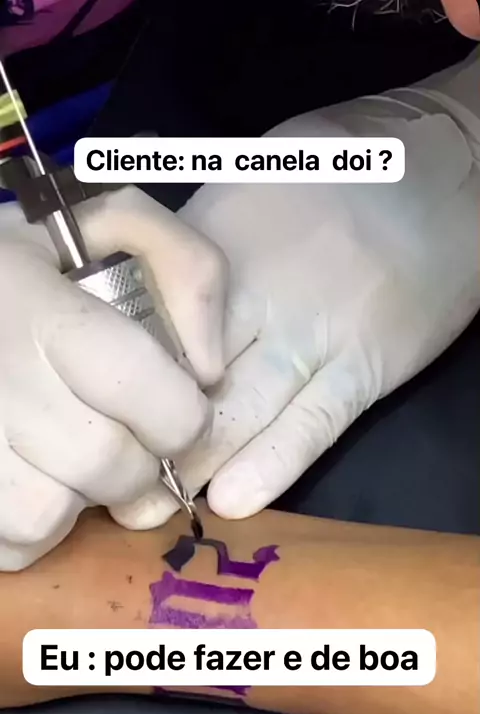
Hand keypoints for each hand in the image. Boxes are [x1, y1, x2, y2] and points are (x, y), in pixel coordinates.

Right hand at [0, 186, 225, 569]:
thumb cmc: (26, 263)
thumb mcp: (105, 224)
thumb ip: (186, 266)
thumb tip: (210, 369)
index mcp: (37, 310)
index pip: (140, 389)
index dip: (181, 417)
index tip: (179, 413)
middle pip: (104, 465)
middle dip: (139, 465)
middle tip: (130, 441)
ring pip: (47, 515)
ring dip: (83, 502)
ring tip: (77, 462)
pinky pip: (10, 543)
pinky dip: (39, 529)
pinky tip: (41, 481)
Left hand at [117, 59, 478, 523]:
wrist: (445, 167)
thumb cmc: (339, 172)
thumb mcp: (246, 184)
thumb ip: (193, 251)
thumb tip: (145, 304)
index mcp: (213, 243)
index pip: (142, 323)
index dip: (116, 379)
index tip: (95, 419)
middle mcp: (254, 291)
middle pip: (182, 376)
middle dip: (145, 436)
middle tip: (112, 489)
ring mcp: (313, 331)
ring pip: (240, 410)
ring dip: (196, 464)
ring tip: (155, 511)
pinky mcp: (365, 365)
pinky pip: (313, 423)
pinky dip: (273, 462)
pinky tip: (234, 500)